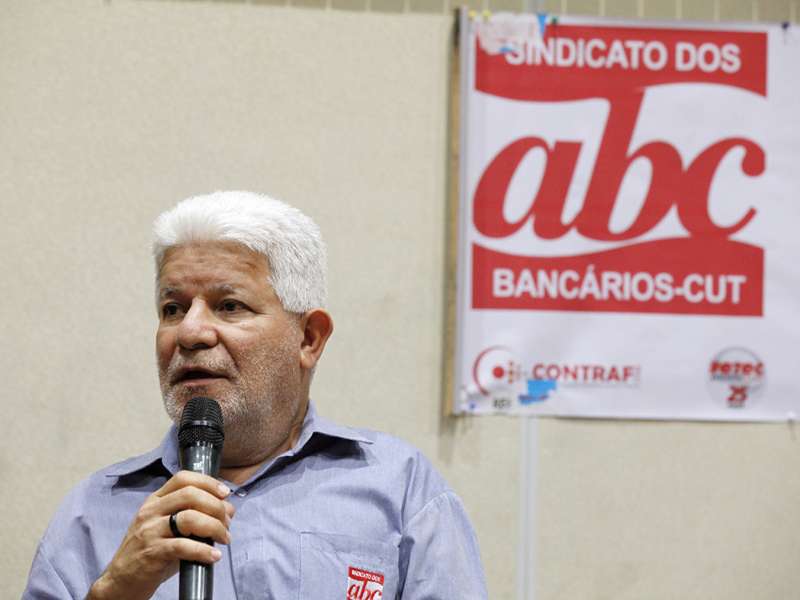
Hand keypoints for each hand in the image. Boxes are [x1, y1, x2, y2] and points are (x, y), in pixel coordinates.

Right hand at [87, 471, 234, 599]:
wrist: (121, 580)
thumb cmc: (151, 551)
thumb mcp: (169, 527)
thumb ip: (195, 515)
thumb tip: (228, 509)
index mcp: (155, 500)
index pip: (183, 478)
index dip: (208, 482)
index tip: (225, 493)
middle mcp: (151, 511)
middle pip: (190, 494)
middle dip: (216, 506)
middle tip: (227, 521)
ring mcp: (150, 531)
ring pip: (190, 518)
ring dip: (214, 527)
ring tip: (224, 539)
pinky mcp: (152, 552)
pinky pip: (183, 546)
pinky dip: (203, 551)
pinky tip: (213, 556)